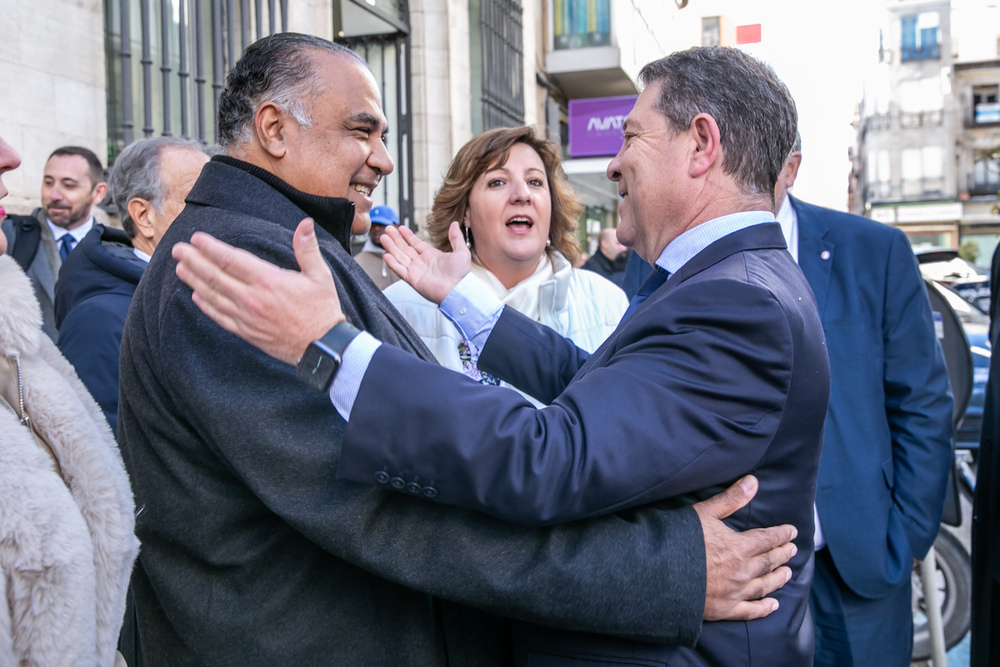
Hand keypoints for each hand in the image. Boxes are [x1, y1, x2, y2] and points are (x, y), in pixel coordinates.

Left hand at [172, 217, 342, 364]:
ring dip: (194, 281)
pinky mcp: (246, 332)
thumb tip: (306, 223)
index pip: (231, 260)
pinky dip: (205, 305)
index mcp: (267, 280)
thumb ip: (307, 248)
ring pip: (212, 296)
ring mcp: (246, 317)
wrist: (322, 346)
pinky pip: (219, 317)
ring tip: (180, 268)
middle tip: (177, 249)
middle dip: (193, 260)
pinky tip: (195, 296)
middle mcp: (252, 298)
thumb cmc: (322, 309)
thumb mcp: (320, 275)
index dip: (210, 248)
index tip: (196, 238)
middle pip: (214, 276)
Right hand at [382, 221, 470, 303]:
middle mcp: (422, 262)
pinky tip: (386, 255)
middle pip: (405, 248)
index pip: (415, 243)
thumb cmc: (461, 274)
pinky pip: (400, 270)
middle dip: (396, 239)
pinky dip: (393, 263)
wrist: (458, 290)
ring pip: (400, 257)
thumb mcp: (461, 251)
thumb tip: (455, 224)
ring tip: (383, 238)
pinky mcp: (413, 280)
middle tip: (388, 229)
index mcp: (431, 255)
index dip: (407, 235)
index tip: (400, 227)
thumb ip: (456, 237)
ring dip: (391, 247)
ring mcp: (416, 271)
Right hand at [694, 475, 797, 621]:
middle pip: (769, 562)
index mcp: (739, 547)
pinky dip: (764, 608)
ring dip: (778, 579)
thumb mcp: (704, 513)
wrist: (660, 573)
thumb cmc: (680, 540)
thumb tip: (754, 482)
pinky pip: (750, 611)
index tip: (791, 531)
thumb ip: (731, 499)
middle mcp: (743, 571)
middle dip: (783, 554)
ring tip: (788, 573)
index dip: (781, 534)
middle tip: (793, 550)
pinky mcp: (724, 609)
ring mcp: (735, 592)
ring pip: (764, 585)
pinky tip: (773, 605)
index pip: (768, 539)